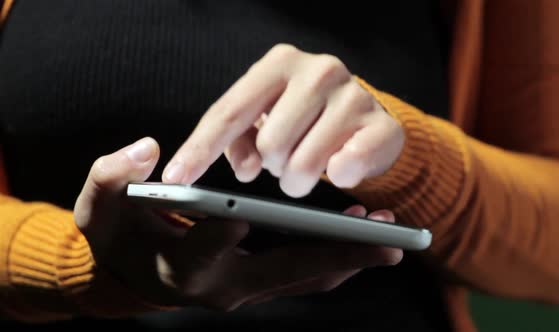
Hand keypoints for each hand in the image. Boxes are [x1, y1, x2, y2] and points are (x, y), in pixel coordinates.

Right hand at [74, 137, 402, 310]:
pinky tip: (361, 228)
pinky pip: (307, 272)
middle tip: (388, 240)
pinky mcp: (262, 280)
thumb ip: (112, 177)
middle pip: (285, 273)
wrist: (136, 272)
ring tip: (390, 233)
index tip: (243, 212)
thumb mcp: (100, 206)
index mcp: (179, 267)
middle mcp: (222, 287)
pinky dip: (337, 255)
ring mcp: (248, 288)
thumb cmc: (119, 236)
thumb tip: (147, 151)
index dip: (219, 233)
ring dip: (349, 257)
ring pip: (307, 277)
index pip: (202, 251)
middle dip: (337, 256)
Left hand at [162, 43, 404, 196]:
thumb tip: (246, 170)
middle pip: (269, 145)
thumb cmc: (305, 119)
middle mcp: (318, 69)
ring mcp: (354, 94)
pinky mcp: (382, 125)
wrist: (366, 118)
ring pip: (304, 165)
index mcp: (279, 63)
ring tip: (307, 166)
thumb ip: (240, 142)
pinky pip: (345, 169)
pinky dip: (338, 178)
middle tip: (284, 162)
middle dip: (272, 167)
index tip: (175, 179)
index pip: (229, 111)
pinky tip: (342, 166)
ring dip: (299, 180)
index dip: (200, 150)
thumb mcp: (265, 120)